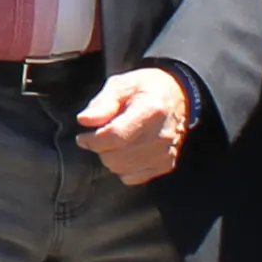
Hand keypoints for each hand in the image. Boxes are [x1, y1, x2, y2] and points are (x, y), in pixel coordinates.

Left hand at [74, 66, 193, 185]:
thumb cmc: (145, 88)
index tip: (83, 136)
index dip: (92, 140)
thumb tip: (84, 120)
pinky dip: (123, 168)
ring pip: (121, 169)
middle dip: (100, 148)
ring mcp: (165, 152)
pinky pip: (132, 177)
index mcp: (150, 110)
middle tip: (100, 136)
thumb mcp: (121, 84)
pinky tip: (126, 152)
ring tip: (114, 142)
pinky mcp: (166, 164)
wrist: (178, 97)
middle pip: (116, 157)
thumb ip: (102, 103)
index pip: (115, 136)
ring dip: (110, 158)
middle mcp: (161, 135)